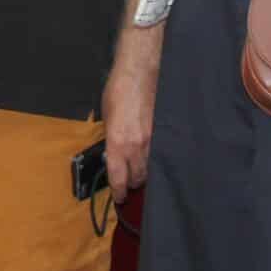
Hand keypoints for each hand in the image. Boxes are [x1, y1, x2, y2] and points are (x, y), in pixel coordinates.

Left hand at [101, 57, 158, 191]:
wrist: (140, 73)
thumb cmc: (118, 91)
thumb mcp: (106, 118)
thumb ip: (110, 139)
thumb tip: (112, 153)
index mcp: (118, 144)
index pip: (118, 178)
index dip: (119, 191)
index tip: (120, 197)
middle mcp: (137, 146)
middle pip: (137, 178)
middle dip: (132, 183)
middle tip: (129, 183)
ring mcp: (153, 141)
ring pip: (151, 169)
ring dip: (145, 173)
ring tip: (140, 173)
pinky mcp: (164, 134)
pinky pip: (161, 155)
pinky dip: (156, 160)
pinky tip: (154, 159)